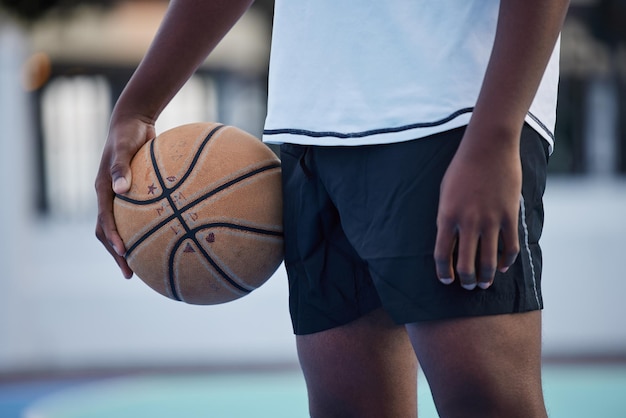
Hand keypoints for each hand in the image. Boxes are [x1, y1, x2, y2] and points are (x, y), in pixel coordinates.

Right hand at [95, 116, 155, 278]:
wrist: (132, 122)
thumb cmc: (129, 133)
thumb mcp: (124, 147)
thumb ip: (121, 167)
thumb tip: (122, 189)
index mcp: (103, 188)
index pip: (104, 220)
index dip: (113, 238)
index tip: (124, 253)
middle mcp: (109, 195)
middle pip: (107, 231)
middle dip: (116, 253)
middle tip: (130, 273)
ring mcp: (118, 196)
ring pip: (120, 227)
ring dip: (127, 246)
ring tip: (143, 264)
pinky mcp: (131, 194)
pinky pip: (135, 216)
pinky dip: (142, 229)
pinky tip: (160, 239)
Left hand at [434, 128, 521, 289]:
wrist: (488, 147)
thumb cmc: (462, 168)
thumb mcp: (445, 193)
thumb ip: (446, 218)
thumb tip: (450, 241)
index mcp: (447, 216)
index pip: (442, 255)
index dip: (443, 273)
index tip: (446, 280)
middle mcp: (468, 222)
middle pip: (465, 264)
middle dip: (465, 281)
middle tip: (467, 286)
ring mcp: (490, 220)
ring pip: (488, 261)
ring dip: (485, 277)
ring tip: (483, 283)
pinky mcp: (510, 215)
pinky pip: (509, 247)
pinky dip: (506, 261)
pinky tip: (501, 266)